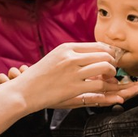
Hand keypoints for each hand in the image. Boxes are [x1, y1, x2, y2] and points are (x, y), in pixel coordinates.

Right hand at [0, 42, 124, 135]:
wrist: (24, 91)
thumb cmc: (37, 77)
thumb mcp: (54, 58)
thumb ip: (71, 55)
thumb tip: (90, 55)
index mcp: (66, 48)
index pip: (96, 45)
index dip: (108, 52)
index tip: (112, 59)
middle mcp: (71, 57)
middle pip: (103, 55)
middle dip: (112, 63)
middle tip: (113, 71)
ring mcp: (73, 72)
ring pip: (104, 67)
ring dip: (111, 74)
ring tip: (110, 79)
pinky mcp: (74, 87)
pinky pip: (99, 84)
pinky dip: (106, 87)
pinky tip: (105, 89)